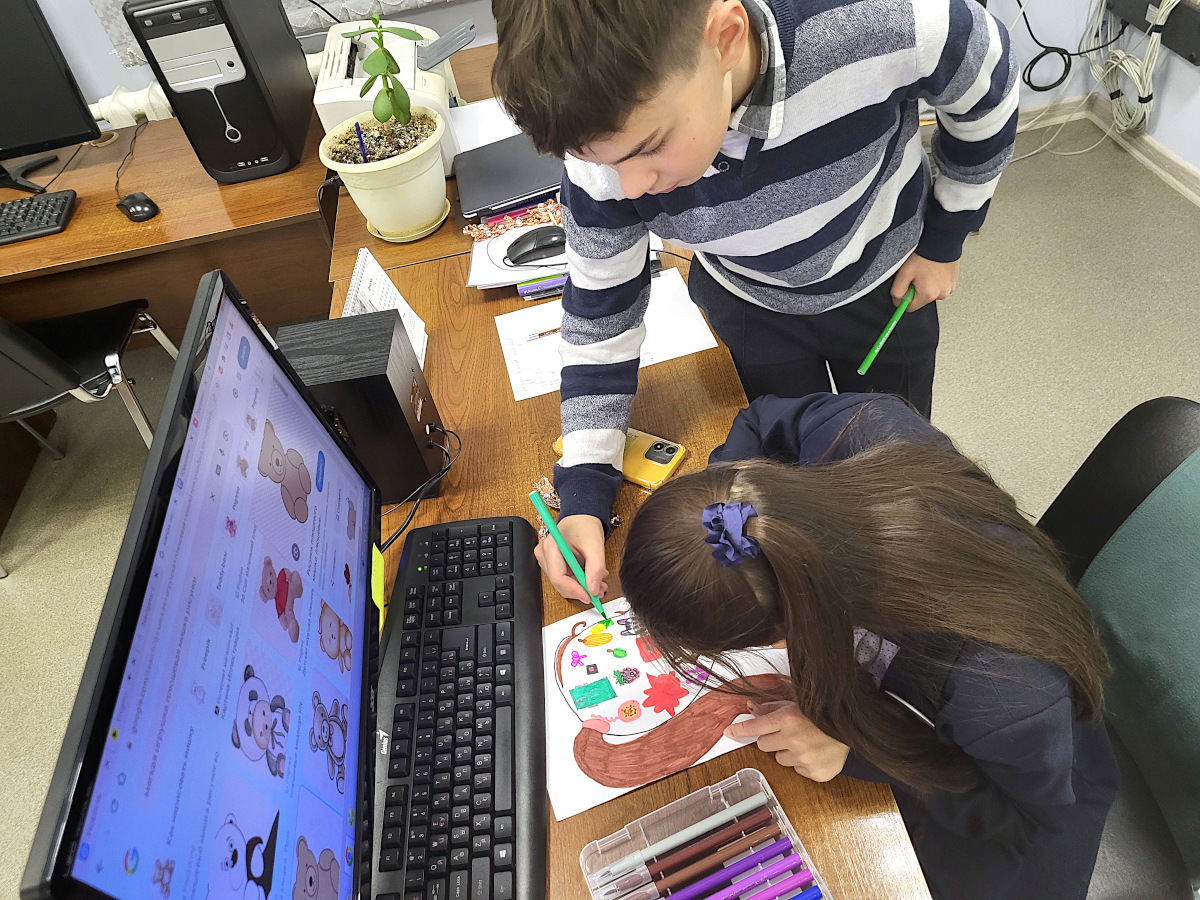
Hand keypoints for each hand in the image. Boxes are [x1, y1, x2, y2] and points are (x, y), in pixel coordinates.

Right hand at [533, 514, 608, 604]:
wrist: (582, 516)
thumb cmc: (585, 524)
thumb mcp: (595, 545)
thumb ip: (595, 568)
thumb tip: (593, 589)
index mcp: (551, 547)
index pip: (558, 577)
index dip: (575, 590)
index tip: (590, 596)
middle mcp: (544, 554)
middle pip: (560, 583)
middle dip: (581, 589)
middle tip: (599, 590)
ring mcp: (546, 559)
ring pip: (563, 583)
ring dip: (581, 586)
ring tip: (599, 583)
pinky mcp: (552, 563)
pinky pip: (565, 579)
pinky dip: (579, 582)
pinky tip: (591, 578)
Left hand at [725, 701, 849, 781]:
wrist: (854, 727)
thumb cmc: (824, 713)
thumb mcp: (798, 703)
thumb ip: (772, 708)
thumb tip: (751, 708)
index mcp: (788, 719)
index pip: (755, 727)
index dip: (739, 730)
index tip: (728, 732)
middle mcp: (794, 740)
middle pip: (763, 745)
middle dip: (771, 739)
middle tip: (787, 733)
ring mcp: (805, 759)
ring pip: (780, 760)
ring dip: (787, 752)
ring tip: (805, 742)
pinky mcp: (815, 774)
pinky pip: (798, 771)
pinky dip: (803, 764)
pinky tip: (815, 753)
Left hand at [890, 252, 959, 311]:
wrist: (942, 241)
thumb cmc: (925, 254)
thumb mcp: (904, 273)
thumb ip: (897, 291)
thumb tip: (896, 301)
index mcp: (928, 294)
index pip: (910, 308)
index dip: (904, 297)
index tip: (905, 287)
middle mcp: (941, 294)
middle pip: (921, 300)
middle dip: (916, 289)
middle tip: (917, 274)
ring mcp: (949, 288)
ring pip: (930, 292)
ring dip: (926, 284)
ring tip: (926, 270)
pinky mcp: (953, 282)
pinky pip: (940, 286)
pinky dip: (935, 280)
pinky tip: (934, 269)